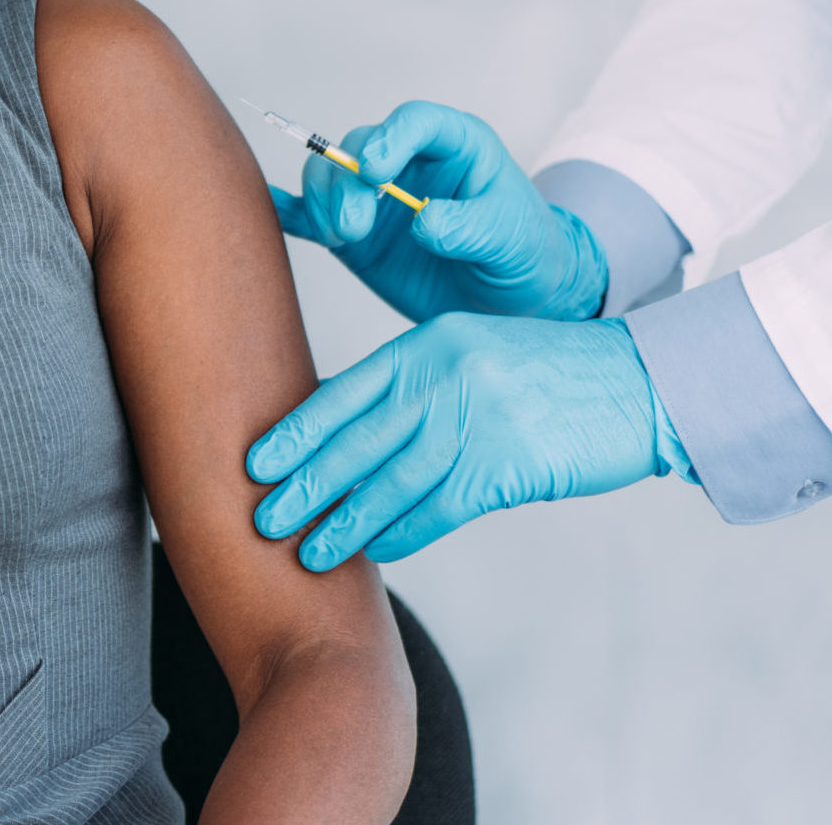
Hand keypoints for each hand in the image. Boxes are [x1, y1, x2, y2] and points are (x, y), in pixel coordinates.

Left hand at [248, 314, 681, 570]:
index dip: (296, 432)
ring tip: (306, 551)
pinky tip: (374, 551)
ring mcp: (479, 420)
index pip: (345, 393)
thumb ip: (415, 386)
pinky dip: (403, 532)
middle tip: (262, 518)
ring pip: (392, 480)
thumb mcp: (474, 355)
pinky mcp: (510, 463)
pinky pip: (441, 506)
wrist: (640, 383)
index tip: (255, 463)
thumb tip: (346, 431)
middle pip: (358, 440)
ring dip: (345, 521)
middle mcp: (447, 376)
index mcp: (429, 344)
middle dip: (306, 484)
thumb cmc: (550, 375)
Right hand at [272, 100, 607, 323]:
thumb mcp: (511, 239)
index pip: (415, 121)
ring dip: (322, 204)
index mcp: (454, 146)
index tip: (377, 173)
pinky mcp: (352, 236)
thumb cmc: (523, 254)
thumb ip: (471, 227)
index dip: (390, 137)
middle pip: (356, 148)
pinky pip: (308, 216)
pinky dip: (288, 213)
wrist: (513, 300)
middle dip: (345, 184)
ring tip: (344, 239)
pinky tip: (270, 213)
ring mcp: (374, 198)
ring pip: (326, 178)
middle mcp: (406, 163)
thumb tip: (423, 223)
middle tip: (354, 228)